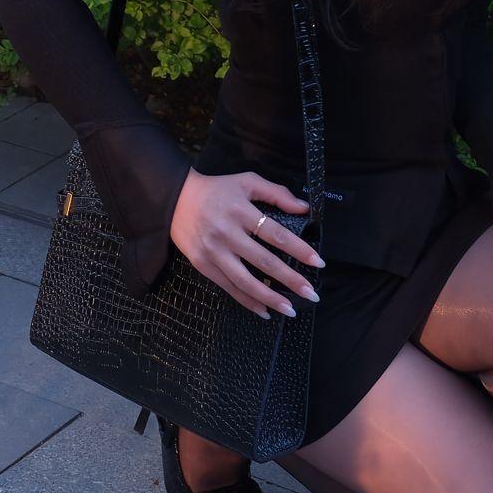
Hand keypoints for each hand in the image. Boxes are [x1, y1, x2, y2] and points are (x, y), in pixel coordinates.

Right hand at [169, 168, 325, 317]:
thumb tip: (304, 208)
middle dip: (291, 280)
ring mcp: (214, 252)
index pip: (276, 234)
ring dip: (270, 298)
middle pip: (264, 261)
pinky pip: (229, 287)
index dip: (299, 249)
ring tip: (291, 309)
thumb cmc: (216, 190)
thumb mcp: (246, 182)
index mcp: (240, 211)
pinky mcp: (203, 265)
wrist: (175, 199)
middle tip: (311, 293)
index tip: (318, 262)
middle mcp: (227, 233)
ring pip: (246, 281)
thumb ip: (276, 193)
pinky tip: (264, 311)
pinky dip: (247, 301)